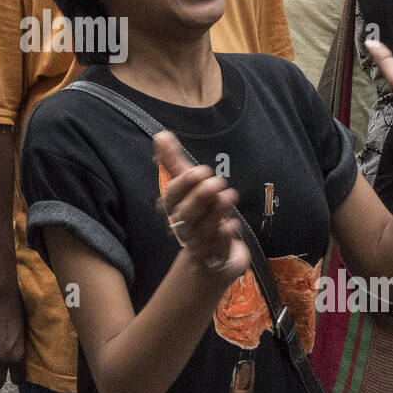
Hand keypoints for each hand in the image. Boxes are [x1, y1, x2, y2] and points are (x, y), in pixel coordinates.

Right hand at [153, 131, 248, 281]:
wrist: (210, 257)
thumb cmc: (198, 214)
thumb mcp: (188, 185)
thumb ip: (174, 162)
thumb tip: (161, 135)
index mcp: (175, 209)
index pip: (172, 197)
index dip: (184, 185)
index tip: (200, 170)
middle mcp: (184, 226)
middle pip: (185, 214)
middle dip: (199, 197)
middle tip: (215, 182)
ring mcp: (200, 243)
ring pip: (203, 229)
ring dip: (215, 213)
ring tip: (228, 196)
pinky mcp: (217, 256)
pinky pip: (218, 247)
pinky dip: (224, 236)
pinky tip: (232, 226)